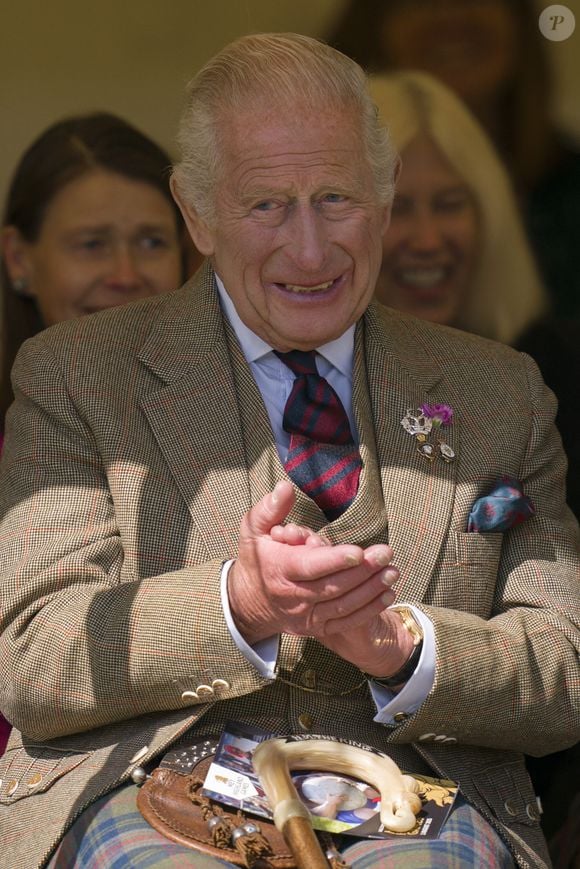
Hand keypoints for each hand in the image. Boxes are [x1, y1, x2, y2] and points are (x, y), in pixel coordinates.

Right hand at [227, 481, 398, 649]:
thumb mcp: (254, 528)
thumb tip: (286, 487)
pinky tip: (388, 595)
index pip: (309, 566)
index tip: (359, 551)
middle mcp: (293, 597)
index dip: (334, 560)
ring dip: (371, 590)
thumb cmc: (257, 557)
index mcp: (279, 569)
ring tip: (393, 571)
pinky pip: (346, 622)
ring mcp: (306, 616)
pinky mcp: (316, 628)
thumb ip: (270, 508)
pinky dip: (369, 610)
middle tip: (386, 553)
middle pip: (333, 586)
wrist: (249, 601)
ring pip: (343, 605)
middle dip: (362, 571)